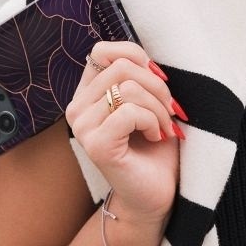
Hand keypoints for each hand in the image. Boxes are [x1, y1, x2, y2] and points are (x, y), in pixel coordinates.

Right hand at [65, 41, 180, 223]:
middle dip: (156, 86)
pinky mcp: (95, 145)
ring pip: (128, 89)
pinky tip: (155, 137)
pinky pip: (130, 112)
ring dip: (158, 107)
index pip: (102, 51)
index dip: (136, 56)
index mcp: (87, 93)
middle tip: (167, 111)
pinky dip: (152, 121)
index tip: (158, 79)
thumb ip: (137, 75)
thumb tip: (144, 58)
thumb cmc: (154, 146)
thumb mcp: (148, 100)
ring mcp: (82, 127)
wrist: (156, 194)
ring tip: (162, 127)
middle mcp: (77, 108)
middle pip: (121, 67)